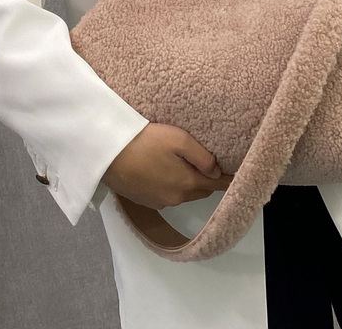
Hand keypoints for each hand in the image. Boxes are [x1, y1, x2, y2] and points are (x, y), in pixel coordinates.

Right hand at [101, 122, 233, 208]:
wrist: (106, 153)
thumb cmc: (145, 141)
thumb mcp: (178, 139)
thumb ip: (202, 156)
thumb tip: (216, 171)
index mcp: (187, 184)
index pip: (215, 185)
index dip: (226, 179)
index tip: (236, 175)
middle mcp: (175, 198)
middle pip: (200, 191)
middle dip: (207, 181)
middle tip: (211, 165)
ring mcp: (158, 202)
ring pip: (183, 194)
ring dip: (189, 184)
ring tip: (187, 166)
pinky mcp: (143, 200)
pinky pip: (167, 195)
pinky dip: (172, 187)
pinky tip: (165, 172)